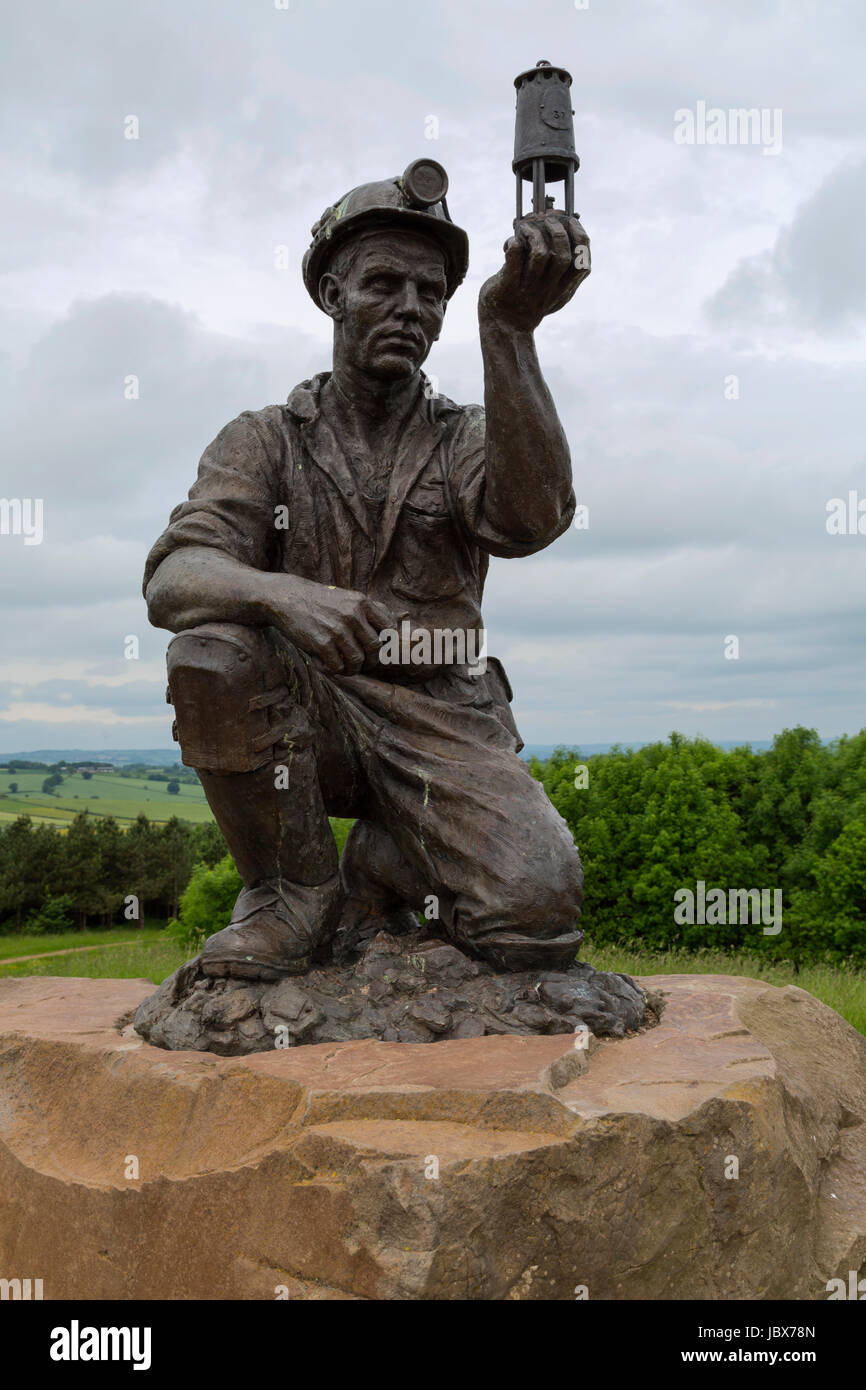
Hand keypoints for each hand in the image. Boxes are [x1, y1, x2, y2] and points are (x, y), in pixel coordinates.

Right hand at [270, 576, 396, 675]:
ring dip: (352, 669)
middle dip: (370, 661)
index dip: (386, 643)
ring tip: (344, 667)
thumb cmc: (320, 601)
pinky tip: (327, 665)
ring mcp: (337, 629)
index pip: (389, 629)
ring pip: (357, 661)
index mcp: (362, 602)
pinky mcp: (321, 642)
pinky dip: (334, 670)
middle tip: (361, 663)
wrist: (286, 597)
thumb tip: (396, 622)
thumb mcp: (347, 597)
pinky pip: (337, 667)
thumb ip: (370, 609)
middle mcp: (352, 615)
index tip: (377, 650)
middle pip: (376, 648)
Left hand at [478, 211, 589, 333]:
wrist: (504, 326)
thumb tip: (569, 233)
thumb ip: (565, 272)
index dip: (579, 238)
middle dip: (558, 232)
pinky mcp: (508, 286)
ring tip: (527, 226)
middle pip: (563, 256)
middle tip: (548, 220)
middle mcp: (548, 290)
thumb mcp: (554, 292)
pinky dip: (514, 242)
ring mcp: (528, 289)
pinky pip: (514, 256)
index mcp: (564, 290)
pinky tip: (512, 241)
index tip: (571, 220)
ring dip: (535, 233)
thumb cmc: (530, 301)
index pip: (582, 263)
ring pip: (540, 254)